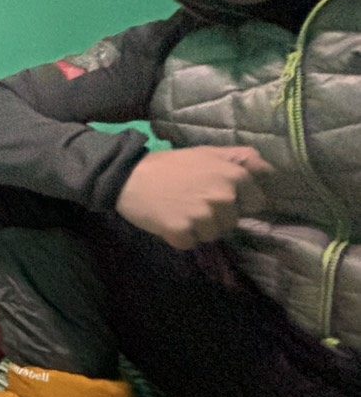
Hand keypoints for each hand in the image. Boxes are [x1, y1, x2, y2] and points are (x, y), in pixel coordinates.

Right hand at [115, 146, 272, 250]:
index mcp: (233, 176)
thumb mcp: (207, 153)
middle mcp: (222, 196)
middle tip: (192, 202)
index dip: (238, 202)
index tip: (217, 196)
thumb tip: (268, 169)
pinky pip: (190, 243)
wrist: (128, 177)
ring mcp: (202, 215)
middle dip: (215, 217)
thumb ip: (240, 158)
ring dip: (197, 229)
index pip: (256, 203)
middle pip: (232, 222)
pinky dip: (179, 237)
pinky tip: (168, 220)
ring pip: (212, 235)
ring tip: (179, 211)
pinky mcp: (181, 231)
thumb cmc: (170, 164)